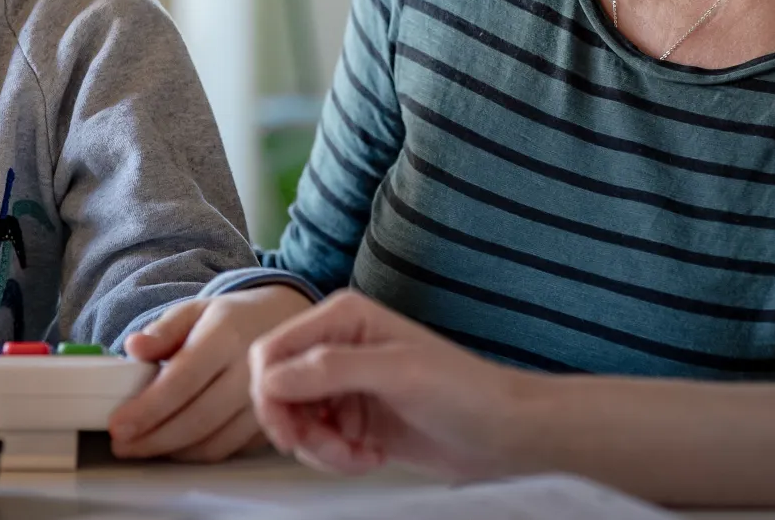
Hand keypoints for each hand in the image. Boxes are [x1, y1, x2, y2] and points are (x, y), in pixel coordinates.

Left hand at [107, 285, 314, 460]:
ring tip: (142, 447)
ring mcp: (266, 401)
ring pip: (214, 442)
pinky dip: (198, 453)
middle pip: (197, 419)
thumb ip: (164, 330)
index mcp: (226, 336)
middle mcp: (250, 371)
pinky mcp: (272, 422)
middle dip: (153, 439)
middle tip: (122, 445)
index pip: (182, 380)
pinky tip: (176, 446)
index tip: (117, 425)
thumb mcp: (197, 310)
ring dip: (173, 452)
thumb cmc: (234, 319)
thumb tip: (133, 347)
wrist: (288, 322)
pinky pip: (230, 449)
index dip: (148, 408)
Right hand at [249, 289, 529, 479]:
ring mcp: (344, 384)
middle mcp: (337, 345)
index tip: (291, 431)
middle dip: (298, 428)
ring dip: (320, 448)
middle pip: (277, 390)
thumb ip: (331, 369)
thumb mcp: (397, 373)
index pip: (273, 352)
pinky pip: (317, 441)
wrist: (503, 432)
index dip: (271, 394)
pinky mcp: (354, 418)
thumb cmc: (465, 391)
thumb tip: (273, 379)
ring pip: (295, 421)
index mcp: (342, 317)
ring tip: (359, 455)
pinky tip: (369, 456)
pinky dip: (335, 457)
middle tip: (332, 450)